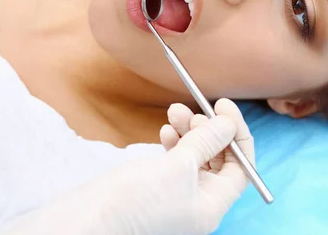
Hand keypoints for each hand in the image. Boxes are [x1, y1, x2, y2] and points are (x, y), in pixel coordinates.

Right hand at [0, 98, 253, 234]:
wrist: (86, 221)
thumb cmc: (134, 201)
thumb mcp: (178, 166)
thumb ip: (206, 143)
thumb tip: (228, 124)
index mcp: (212, 206)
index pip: (241, 167)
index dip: (236, 134)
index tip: (224, 106)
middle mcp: (198, 204)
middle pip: (218, 160)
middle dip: (209, 129)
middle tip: (194, 109)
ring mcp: (177, 196)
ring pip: (195, 156)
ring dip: (189, 131)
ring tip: (174, 111)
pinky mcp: (157, 188)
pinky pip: (176, 161)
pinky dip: (174, 141)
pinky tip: (165, 130)